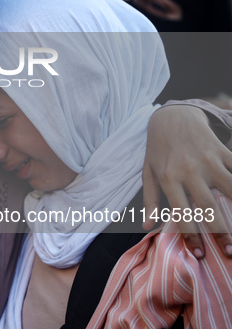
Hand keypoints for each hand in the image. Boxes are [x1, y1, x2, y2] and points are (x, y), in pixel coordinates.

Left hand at [143, 105, 231, 258]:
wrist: (171, 116)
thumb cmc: (158, 149)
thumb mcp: (148, 172)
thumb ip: (149, 200)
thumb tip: (147, 227)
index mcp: (168, 179)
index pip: (181, 214)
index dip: (190, 236)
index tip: (199, 254)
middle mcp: (188, 171)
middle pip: (207, 207)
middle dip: (219, 232)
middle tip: (228, 252)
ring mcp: (207, 160)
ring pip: (229, 189)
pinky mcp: (220, 151)